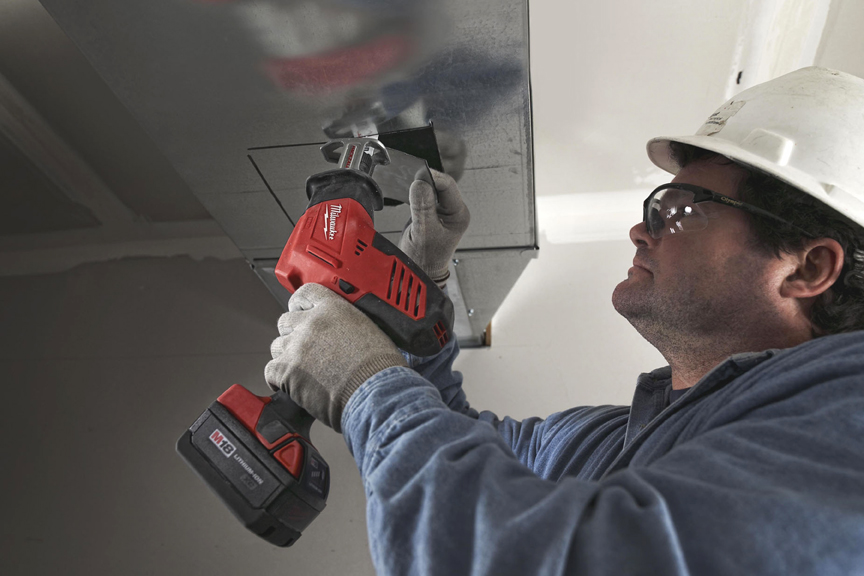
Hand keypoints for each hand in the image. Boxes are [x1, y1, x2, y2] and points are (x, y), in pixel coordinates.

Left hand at [264, 283, 406, 431]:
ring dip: (287, 357)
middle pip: (286, 321)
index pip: (305, 294)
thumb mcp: (370, 330)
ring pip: (277, 345)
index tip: (301, 312)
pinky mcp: (287, 370)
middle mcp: (312, 323)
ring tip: (304, 370)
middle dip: (293, 333)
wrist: (375, 392)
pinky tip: (294, 384)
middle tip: (306, 349)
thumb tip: (340, 332)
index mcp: (333, 308)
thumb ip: (346, 324)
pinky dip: (279, 379)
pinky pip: (270, 371)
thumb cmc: (379, 368)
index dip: (300, 305)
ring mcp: (297, 346)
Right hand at [399, 169, 469, 287]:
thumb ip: (422, 207)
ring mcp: (442, 211)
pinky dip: (416, 192)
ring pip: (432, 188)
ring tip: (408, 186)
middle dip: (426, 180)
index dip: (433, 178)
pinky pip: (425, 195)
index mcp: (458, 214)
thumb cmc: (426, 258)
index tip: (416, 176)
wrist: (420, 270)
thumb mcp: (423, 231)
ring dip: (420, 186)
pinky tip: (409, 193)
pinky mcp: (431, 211)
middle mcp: (453, 211)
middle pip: (441, 184)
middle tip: (410, 179)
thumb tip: (419, 183)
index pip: (448, 186)